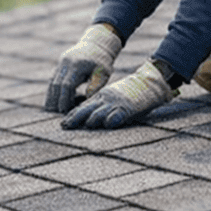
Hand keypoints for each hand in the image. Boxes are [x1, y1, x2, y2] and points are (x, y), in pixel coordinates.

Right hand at [45, 24, 122, 112]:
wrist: (96, 44)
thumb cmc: (102, 61)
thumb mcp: (103, 73)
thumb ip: (95, 86)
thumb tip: (86, 100)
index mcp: (78, 65)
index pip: (67, 85)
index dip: (65, 99)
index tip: (65, 111)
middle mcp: (66, 63)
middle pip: (56, 84)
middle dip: (56, 100)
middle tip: (57, 113)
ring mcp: (61, 63)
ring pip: (52, 81)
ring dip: (51, 96)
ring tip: (51, 109)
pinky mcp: (59, 65)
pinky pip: (53, 79)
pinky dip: (52, 90)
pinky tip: (53, 100)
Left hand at [62, 61, 177, 129]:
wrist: (147, 82)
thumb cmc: (130, 93)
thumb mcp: (111, 96)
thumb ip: (100, 106)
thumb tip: (87, 120)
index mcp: (100, 96)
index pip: (82, 106)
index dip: (72, 115)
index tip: (63, 123)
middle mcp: (105, 99)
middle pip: (86, 110)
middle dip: (75, 119)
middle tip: (64, 127)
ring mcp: (115, 103)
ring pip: (99, 113)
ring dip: (92, 120)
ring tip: (86, 126)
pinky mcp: (127, 108)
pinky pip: (117, 115)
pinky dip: (112, 120)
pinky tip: (108, 124)